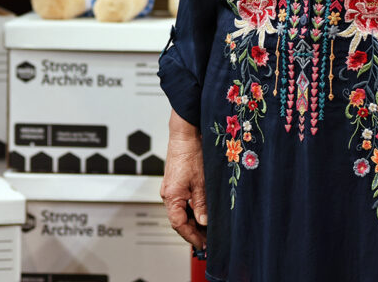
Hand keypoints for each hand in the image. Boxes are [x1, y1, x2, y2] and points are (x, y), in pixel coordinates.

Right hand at [161, 112, 207, 250]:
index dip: (191, 236)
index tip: (202, 244)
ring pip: (182, 211)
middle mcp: (168, 194)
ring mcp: (172, 188)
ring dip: (194, 220)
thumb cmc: (190, 152)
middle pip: (179, 219)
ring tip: (209, 229)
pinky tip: (204, 211)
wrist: (185, 132)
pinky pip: (183, 201)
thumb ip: (202, 203)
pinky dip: (193, 209)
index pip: (178, 224)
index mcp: (171, 196)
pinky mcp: (177, 181)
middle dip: (193, 231)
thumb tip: (204, 222)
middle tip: (208, 240)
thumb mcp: (201, 181)